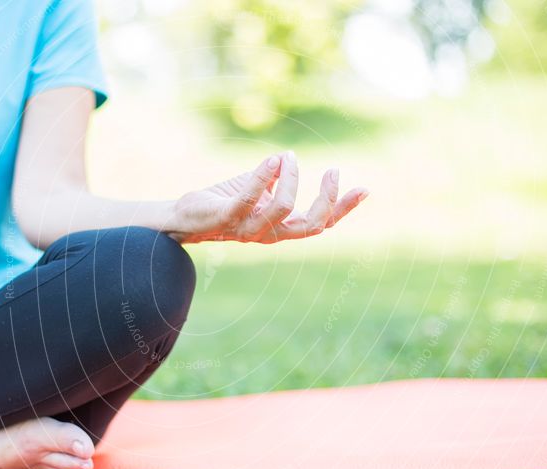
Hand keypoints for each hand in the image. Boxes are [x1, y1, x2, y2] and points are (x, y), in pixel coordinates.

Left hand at [167, 151, 367, 243]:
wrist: (182, 218)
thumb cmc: (220, 203)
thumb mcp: (254, 188)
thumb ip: (273, 178)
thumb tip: (289, 158)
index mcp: (279, 228)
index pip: (319, 224)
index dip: (342, 209)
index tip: (364, 189)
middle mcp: (268, 233)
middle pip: (310, 225)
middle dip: (328, 200)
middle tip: (334, 170)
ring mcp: (248, 228)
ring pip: (284, 209)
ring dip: (292, 179)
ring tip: (289, 157)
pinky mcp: (227, 217)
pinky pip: (250, 198)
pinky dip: (264, 177)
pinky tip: (273, 159)